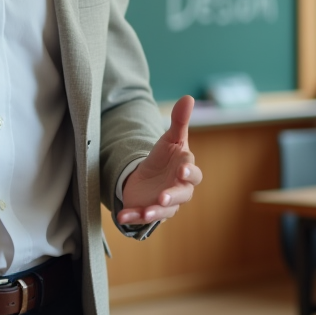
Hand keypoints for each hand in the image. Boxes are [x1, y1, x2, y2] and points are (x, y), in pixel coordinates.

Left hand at [116, 95, 202, 225]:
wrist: (147, 177)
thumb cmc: (164, 158)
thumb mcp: (170, 139)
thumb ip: (179, 121)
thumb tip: (189, 97)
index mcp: (186, 171)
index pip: (193, 174)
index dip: (189, 172)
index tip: (182, 170)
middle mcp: (178, 190)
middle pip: (182, 196)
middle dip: (173, 196)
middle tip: (163, 196)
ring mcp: (164, 204)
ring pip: (164, 211)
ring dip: (154, 212)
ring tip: (145, 211)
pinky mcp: (148, 211)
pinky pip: (142, 218)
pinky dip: (133, 217)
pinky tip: (122, 216)